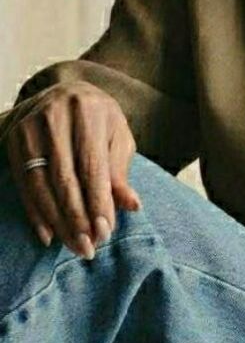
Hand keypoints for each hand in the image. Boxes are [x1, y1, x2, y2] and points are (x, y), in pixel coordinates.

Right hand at [4, 80, 140, 258]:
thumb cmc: (98, 121)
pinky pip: (24, 184)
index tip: (105, 232)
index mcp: (89, 110)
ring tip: (73, 246)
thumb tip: (132, 206)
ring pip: (41, 185)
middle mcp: (56, 116)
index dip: (98, 201)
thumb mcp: (116, 138)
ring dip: (58, 222)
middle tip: (88, 248)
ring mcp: (31, 126)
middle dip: (77, 218)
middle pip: (65, 178)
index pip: (92, 165)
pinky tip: (49, 235)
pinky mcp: (14, 139)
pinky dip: (36, 213)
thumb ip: (120, 172)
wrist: (63, 94)